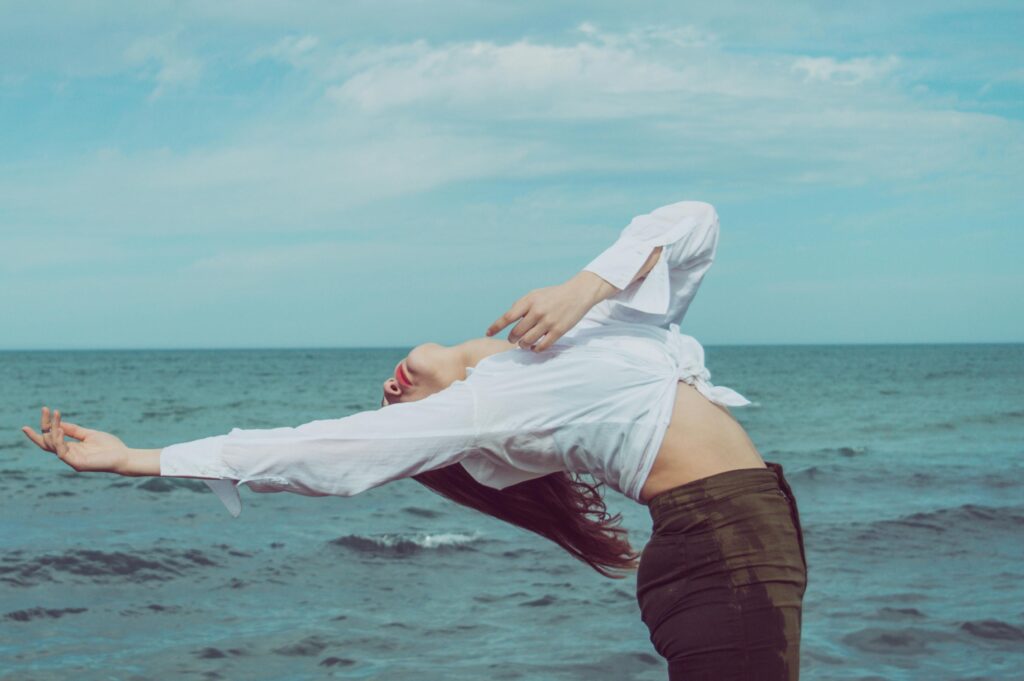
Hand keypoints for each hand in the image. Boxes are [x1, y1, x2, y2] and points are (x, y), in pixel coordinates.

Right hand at [22, 406, 129, 474]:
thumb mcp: (89, 434)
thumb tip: (57, 424)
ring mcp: (72, 460)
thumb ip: (74, 430)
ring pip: (53, 446)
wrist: (124, 456)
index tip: (45, 409)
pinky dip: (59, 442)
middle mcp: (68, 455)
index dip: (46, 424)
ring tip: (55, 419)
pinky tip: (60, 431)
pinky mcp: (77, 464)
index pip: (52, 437)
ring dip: (52, 431)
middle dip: (43, 426)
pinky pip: (62, 453)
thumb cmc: (109, 446)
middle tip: (44, 408)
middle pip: (47, 442)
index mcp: (71, 448)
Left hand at [486, 273, 606, 351]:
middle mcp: (537, 311)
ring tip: (523, 344)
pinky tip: (534, 348)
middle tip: (513, 339)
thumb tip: (507, 320)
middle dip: (512, 338)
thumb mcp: (535, 295)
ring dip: (523, 345)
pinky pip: (542, 346)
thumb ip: (521, 306)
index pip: (507, 317)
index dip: (496, 327)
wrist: (577, 293)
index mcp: (529, 301)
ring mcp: (548, 322)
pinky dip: (535, 349)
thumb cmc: (553, 295)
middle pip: (516, 332)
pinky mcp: (559, 331)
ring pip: (527, 341)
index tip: (488, 333)